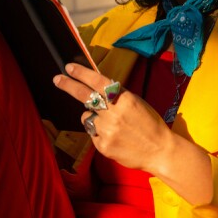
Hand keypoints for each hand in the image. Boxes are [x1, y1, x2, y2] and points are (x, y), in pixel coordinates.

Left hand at [52, 63, 173, 173]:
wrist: (159, 150)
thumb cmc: (150, 124)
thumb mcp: (136, 102)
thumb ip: (116, 96)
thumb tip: (96, 89)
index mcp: (123, 99)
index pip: (97, 82)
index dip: (81, 73)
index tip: (69, 68)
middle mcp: (113, 113)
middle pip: (84, 96)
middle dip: (68, 85)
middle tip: (57, 79)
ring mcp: (106, 130)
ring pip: (87, 117)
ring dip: (93, 118)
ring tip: (112, 126)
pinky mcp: (102, 145)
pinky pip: (93, 134)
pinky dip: (100, 134)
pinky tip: (115, 137)